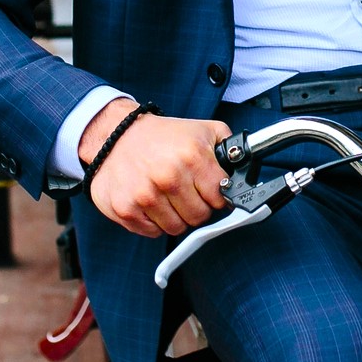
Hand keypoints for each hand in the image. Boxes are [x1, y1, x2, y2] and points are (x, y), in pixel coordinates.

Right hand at [79, 98, 229, 236]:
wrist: (115, 135)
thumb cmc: (161, 136)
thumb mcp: (203, 130)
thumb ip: (230, 149)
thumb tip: (245, 168)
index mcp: (191, 157)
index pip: (220, 198)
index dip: (217, 195)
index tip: (208, 189)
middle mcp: (168, 177)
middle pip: (200, 217)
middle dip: (197, 207)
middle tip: (186, 191)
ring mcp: (145, 196)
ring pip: (177, 228)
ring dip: (176, 216)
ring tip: (167, 195)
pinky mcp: (126, 210)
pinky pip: (154, 232)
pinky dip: (155, 221)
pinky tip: (151, 201)